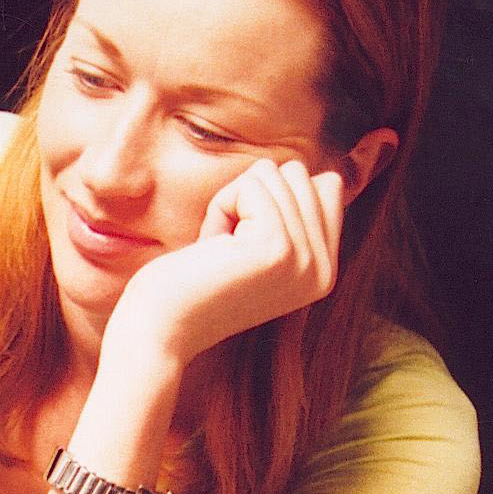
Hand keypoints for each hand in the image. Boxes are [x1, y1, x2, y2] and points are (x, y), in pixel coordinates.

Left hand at [106, 160, 345, 371]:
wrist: (159, 330)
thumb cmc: (192, 283)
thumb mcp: (254, 245)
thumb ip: (291, 214)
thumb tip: (333, 163)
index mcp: (323, 271)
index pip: (326, 186)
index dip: (272, 198)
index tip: (243, 244)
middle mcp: (324, 270)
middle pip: (300, 173)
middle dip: (249, 198)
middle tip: (224, 250)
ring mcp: (305, 260)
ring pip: (275, 174)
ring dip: (232, 203)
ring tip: (217, 252)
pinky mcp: (278, 248)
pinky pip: (251, 184)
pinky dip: (221, 207)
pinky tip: (211, 248)